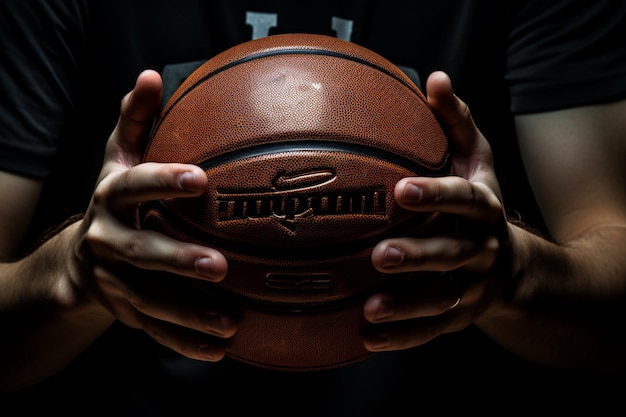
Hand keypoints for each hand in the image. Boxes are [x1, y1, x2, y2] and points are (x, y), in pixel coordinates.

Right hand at [76, 70, 236, 361]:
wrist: (80, 258)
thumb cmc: (115, 199)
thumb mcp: (117, 159)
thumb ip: (134, 121)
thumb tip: (150, 75)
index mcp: (110, 197)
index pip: (134, 186)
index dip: (162, 181)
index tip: (200, 179)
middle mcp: (107, 240)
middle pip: (139, 251)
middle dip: (176, 259)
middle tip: (220, 266)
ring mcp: (114, 280)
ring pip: (149, 300)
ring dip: (188, 314)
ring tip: (231, 322)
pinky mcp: (125, 310)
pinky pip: (154, 330)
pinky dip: (184, 342)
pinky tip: (219, 350)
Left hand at [363, 71, 507, 351]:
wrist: (512, 267)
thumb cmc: (480, 204)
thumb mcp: (477, 163)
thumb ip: (456, 124)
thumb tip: (434, 79)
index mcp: (484, 209)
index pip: (464, 200)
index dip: (436, 195)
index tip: (401, 190)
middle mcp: (480, 251)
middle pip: (452, 255)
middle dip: (418, 256)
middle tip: (379, 255)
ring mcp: (471, 288)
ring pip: (439, 299)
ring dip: (406, 306)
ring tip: (370, 308)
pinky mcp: (459, 316)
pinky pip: (431, 330)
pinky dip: (402, 337)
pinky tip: (368, 337)